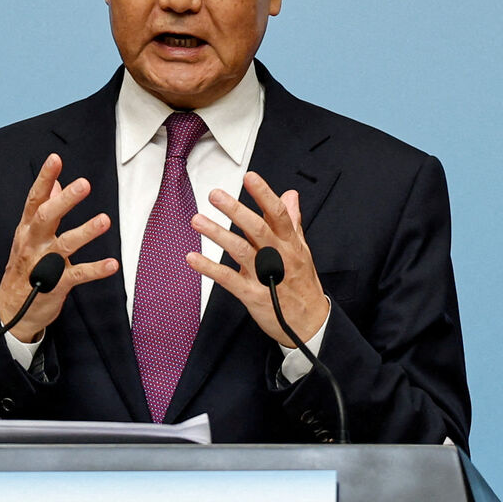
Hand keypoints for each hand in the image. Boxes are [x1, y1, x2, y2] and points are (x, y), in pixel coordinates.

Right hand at [0, 153, 117, 341]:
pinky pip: (78, 275)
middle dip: (65, 200)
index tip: (55, 159)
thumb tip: (55, 183)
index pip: (35, 199)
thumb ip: (43, 209)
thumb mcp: (29, 236)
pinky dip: (96, 270)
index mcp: (28, 229)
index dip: (45, 178)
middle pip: (46, 217)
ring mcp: (44, 264)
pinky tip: (112, 264)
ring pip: (64, 244)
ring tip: (104, 220)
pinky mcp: (57, 285)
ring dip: (85, 232)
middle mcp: (34, 243)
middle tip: (84, 184)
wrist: (13, 311)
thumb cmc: (24, 268)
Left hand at [186, 171, 329, 346]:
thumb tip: (290, 196)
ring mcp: (263, 276)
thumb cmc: (303, 284)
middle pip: (257, 228)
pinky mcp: (251, 294)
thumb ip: (292, 222)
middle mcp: (277, 256)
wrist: (309, 324)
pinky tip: (193, 257)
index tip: (250, 178)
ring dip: (217, 234)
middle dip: (235, 210)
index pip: (277, 214)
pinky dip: (209, 268)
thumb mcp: (302, 250)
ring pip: (240, 250)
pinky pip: (227, 278)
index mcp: (289, 243)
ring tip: (198, 220)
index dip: (263, 194)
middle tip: (216, 195)